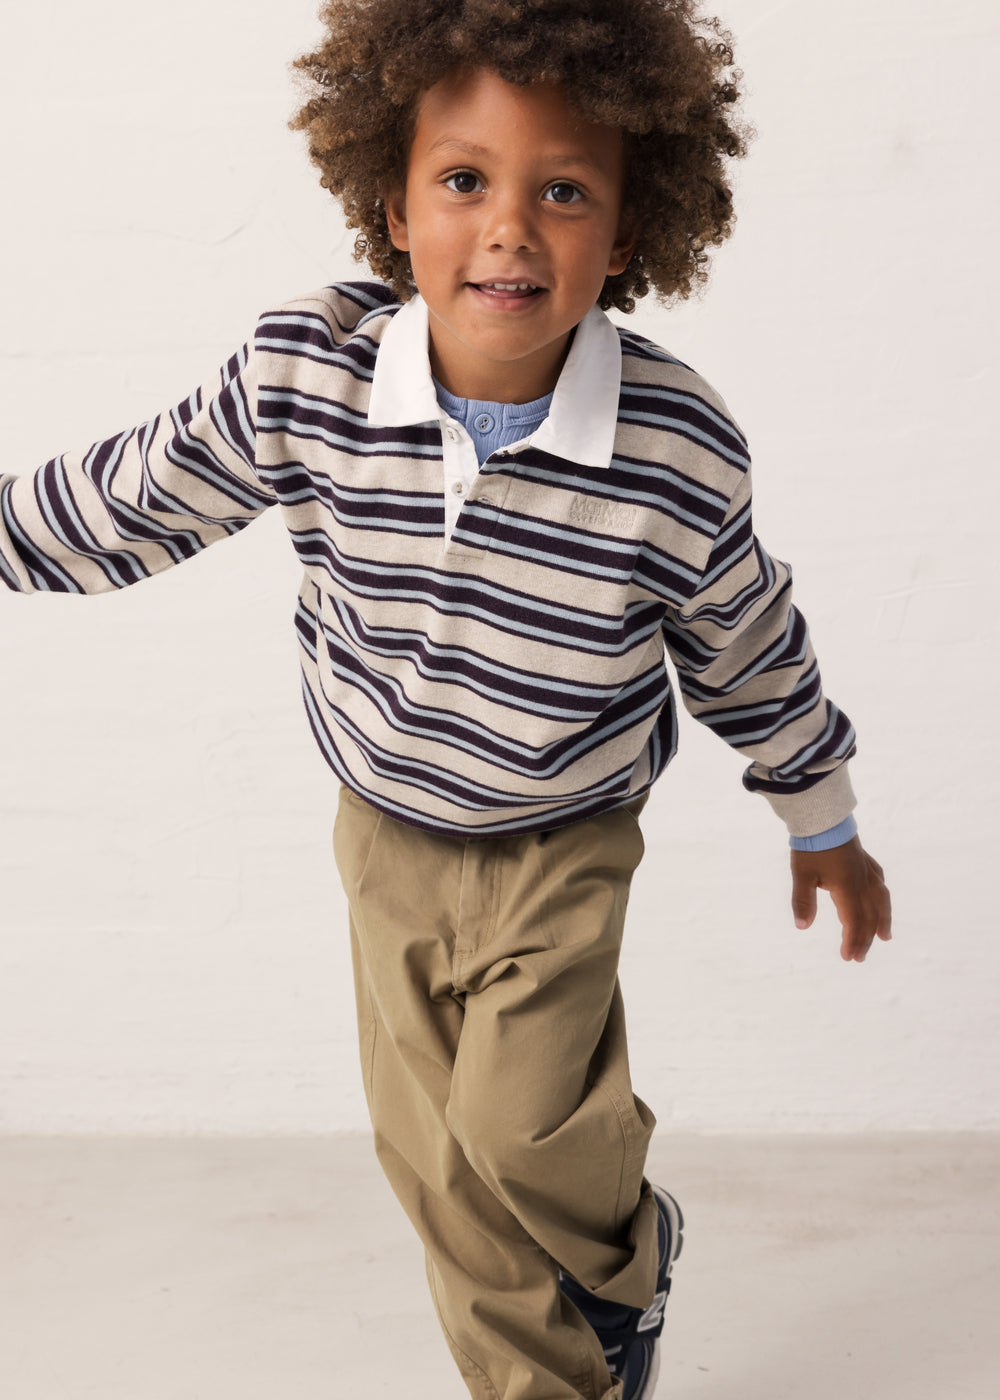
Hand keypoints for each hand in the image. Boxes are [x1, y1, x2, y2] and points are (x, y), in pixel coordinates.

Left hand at [790, 837, 891, 962]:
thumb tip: (802, 926)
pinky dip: (881, 897)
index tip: (848, 958)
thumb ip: (803, 901)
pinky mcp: (864, 860)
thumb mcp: (802, 875)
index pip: (853, 922)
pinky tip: (881, 899)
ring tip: (884, 937)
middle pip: (869, 916)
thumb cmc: (811, 846)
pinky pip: (879, 883)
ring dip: (882, 921)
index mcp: (848, 888)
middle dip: (865, 939)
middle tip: (859, 957)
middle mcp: (862, 882)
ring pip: (881, 900)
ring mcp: (866, 870)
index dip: (852, 941)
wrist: (823, 816)